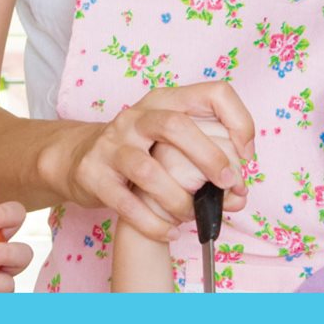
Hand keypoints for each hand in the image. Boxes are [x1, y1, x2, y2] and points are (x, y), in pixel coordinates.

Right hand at [58, 82, 255, 241]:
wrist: (78, 159)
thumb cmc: (139, 151)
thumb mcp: (169, 137)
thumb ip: (206, 153)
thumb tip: (239, 188)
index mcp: (165, 101)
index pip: (214, 93)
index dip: (238, 121)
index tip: (245, 154)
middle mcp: (137, 116)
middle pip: (177, 126)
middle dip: (210, 158)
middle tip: (227, 184)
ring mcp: (112, 144)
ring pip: (149, 171)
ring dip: (178, 199)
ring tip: (191, 215)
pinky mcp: (93, 173)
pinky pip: (126, 203)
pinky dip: (154, 223)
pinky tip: (170, 230)